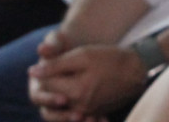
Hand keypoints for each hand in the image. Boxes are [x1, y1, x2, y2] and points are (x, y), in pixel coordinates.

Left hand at [28, 36, 147, 121]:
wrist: (137, 69)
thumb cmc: (109, 58)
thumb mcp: (83, 55)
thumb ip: (56, 64)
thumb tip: (32, 72)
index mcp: (75, 91)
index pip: (46, 85)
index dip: (45, 72)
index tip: (53, 62)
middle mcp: (79, 107)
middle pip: (54, 98)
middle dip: (53, 85)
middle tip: (63, 71)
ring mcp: (88, 113)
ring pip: (64, 107)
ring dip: (62, 96)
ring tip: (72, 81)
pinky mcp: (95, 114)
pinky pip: (78, 114)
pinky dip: (75, 106)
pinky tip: (81, 95)